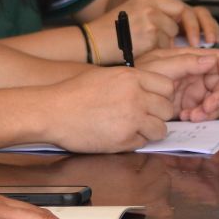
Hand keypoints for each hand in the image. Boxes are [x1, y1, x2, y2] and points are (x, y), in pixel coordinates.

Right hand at [37, 68, 174, 152]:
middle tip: (141, 117)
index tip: (151, 101)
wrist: (51, 111)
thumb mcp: (104, 76)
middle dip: (157, 115)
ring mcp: (132, 119)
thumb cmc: (72, 93)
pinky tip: (115, 135)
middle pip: (167, 109)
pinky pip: (142, 143)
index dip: (160, 96)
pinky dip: (132, 142)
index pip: (167, 86)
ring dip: (149, 131)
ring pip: (160, 129)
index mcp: (131, 77)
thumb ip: (130, 81)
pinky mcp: (124, 139)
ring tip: (130, 128)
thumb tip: (149, 91)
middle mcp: (136, 96)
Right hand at [92, 0, 218, 53]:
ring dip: (163, 46)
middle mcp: (150, 7)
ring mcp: (149, 21)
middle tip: (199, 45)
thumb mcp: (133, 16)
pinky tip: (139, 52)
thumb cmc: (109, 35)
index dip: (196, 23)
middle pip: (181, 22)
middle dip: (190, 35)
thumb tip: (183, 33)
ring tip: (142, 46)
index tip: (206, 36)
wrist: (89, 43)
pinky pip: (162, 49)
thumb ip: (156, 18)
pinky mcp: (148, 36)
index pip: (182, 8)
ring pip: (171, 38)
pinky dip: (155, 55)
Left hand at [137, 46, 218, 119]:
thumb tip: (211, 60)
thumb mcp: (160, 64)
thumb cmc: (139, 72)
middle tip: (206, 108)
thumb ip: (185, 62)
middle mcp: (198, 74)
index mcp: (193, 59)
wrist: (127, 93)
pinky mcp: (191, 105)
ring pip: (218, 101)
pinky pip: (206, 112)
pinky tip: (185, 117)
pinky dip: (201, 117)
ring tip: (192, 116)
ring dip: (210, 111)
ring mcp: (196, 90)